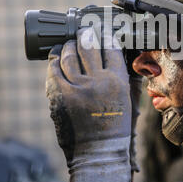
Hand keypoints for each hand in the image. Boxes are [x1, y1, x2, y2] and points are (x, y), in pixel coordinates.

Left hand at [46, 27, 131, 181]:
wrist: (98, 149)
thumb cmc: (115, 125)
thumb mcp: (128, 98)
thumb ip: (124, 76)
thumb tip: (116, 55)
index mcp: (117, 80)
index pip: (111, 48)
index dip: (105, 36)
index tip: (102, 32)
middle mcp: (97, 81)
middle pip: (89, 46)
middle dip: (86, 35)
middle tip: (84, 32)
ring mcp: (76, 87)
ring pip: (70, 54)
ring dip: (69, 45)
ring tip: (70, 44)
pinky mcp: (59, 94)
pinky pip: (54, 69)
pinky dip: (55, 59)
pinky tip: (57, 56)